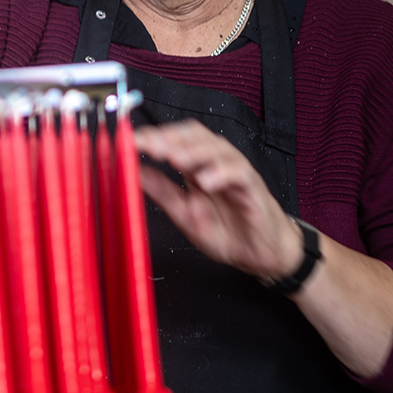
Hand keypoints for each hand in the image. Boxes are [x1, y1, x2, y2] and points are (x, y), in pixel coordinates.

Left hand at [134, 119, 302, 280]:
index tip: (129, 141)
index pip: (175, 140)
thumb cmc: (229, 232)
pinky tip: (206, 181)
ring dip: (193, 152)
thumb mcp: (185, 214)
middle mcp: (217, 164)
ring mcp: (236, 174)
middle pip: (195, 136)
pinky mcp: (254, 189)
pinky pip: (240, 174)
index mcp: (197, 167)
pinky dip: (222, 174)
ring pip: (217, 149)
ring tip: (173, 158)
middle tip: (148, 145)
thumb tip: (132, 172)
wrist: (262, 256)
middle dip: (169, 138)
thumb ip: (161, 192)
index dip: (153, 137)